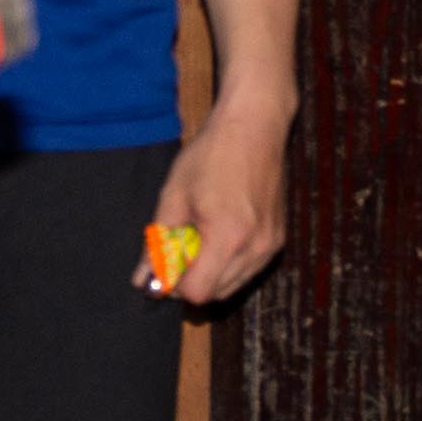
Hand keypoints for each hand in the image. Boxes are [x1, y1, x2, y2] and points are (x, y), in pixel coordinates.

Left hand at [154, 100, 292, 303]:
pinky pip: (249, 269)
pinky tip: (219, 233)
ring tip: (201, 236)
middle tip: (180, 247)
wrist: (255, 125)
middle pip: (216, 294)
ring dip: (211, 273)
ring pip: (234, 285)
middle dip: (192, 280)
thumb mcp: (173, 196)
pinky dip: (230, 263)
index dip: (176, 285)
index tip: (166, 265)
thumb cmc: (212, 154)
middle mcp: (255, 248)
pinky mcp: (278, 239)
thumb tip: (143, 280)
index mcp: (227, 237)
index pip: (197, 293)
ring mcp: (271, 244)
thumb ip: (157, 243)